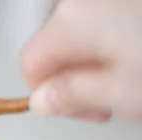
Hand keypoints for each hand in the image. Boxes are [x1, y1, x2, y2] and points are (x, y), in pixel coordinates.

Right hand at [21, 0, 141, 121]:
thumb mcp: (121, 94)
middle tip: (107, 97)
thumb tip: (41, 101)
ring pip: (76, 38)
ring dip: (93, 63)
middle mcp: (82, 1)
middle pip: (51, 50)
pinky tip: (132, 56)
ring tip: (126, 77)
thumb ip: (70, 98)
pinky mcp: (121, 2)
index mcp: (72, 21)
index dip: (47, 94)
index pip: (28, 64)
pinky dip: (109, 44)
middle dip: (72, 78)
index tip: (77, 108)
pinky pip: (99, 24)